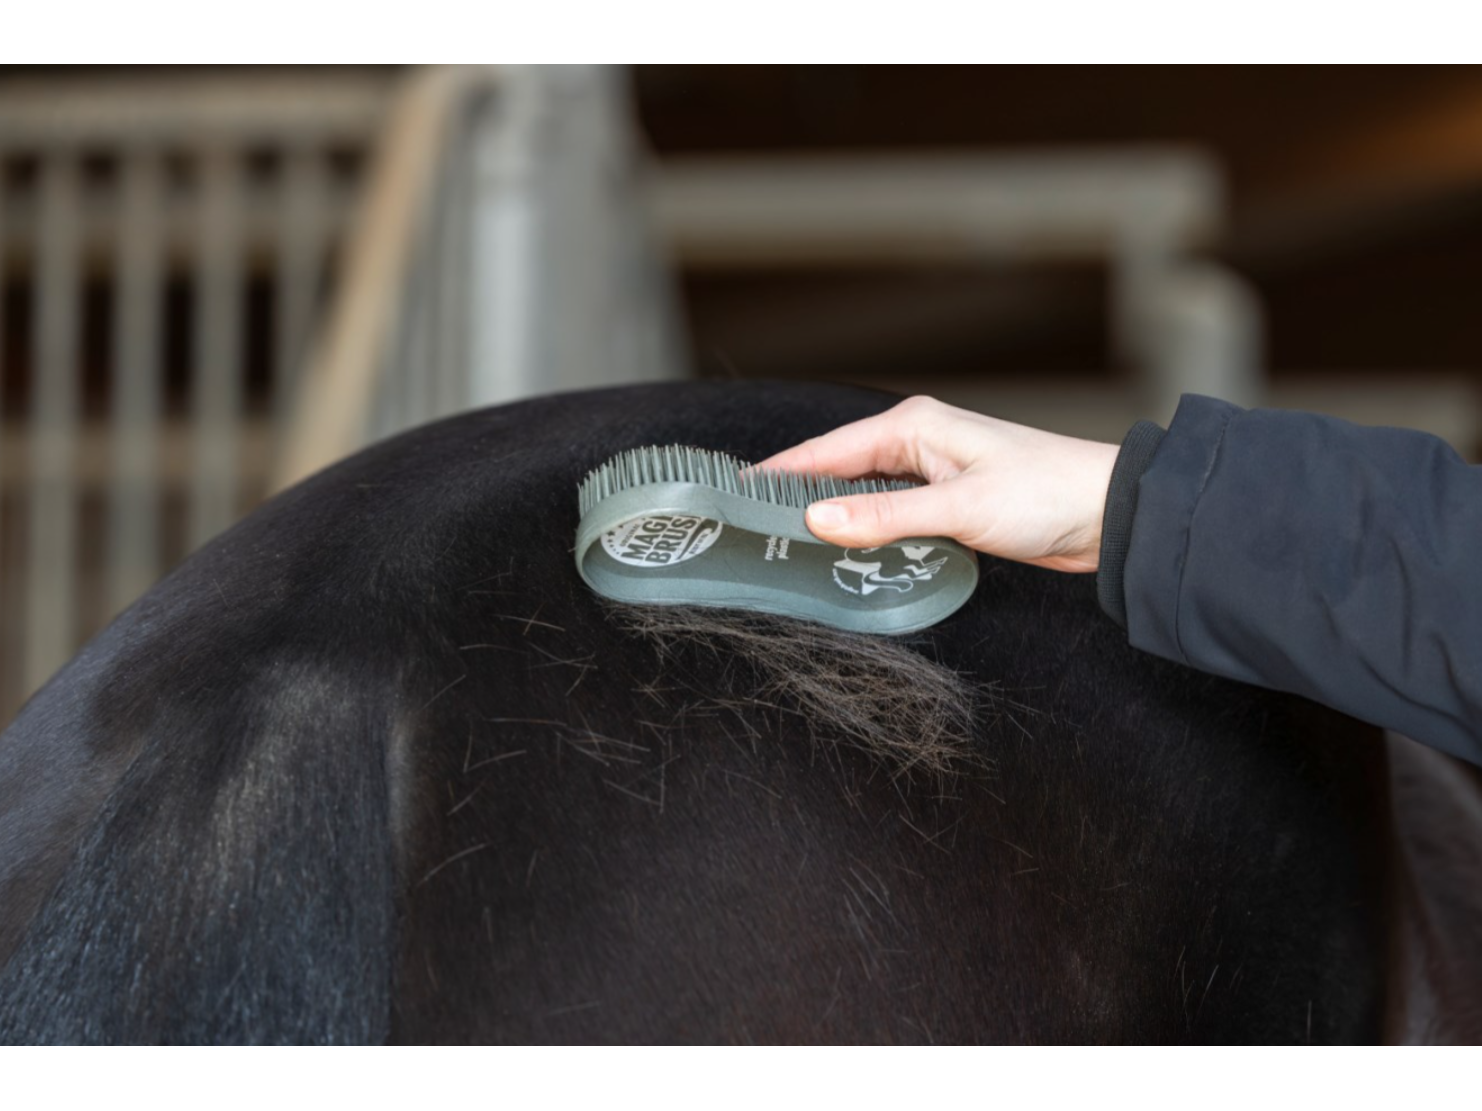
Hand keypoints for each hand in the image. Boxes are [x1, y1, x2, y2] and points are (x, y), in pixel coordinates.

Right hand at [756, 396, 1119, 572]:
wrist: (1109, 515)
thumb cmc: (1047, 495)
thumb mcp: (960, 508)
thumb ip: (886, 516)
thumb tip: (816, 519)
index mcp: (914, 427)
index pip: (827, 451)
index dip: (780, 475)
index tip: (735, 496)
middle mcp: (917, 444)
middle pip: (838, 472)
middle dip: (798, 499)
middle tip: (753, 532)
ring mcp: (932, 475)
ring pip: (862, 498)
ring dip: (832, 521)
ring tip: (785, 548)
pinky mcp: (947, 506)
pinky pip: (889, 517)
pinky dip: (865, 535)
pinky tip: (847, 557)